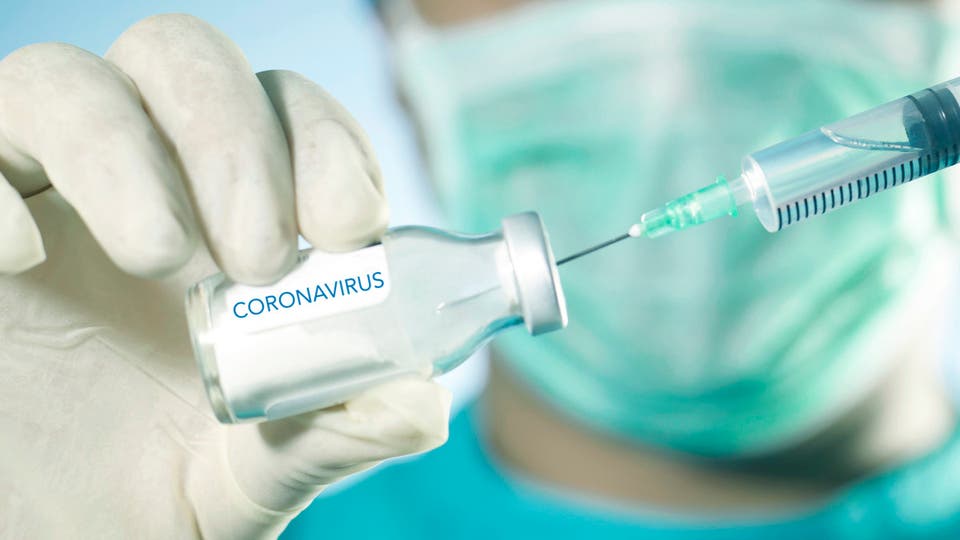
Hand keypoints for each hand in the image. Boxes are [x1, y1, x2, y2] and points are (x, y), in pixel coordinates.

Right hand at [0, 14, 450, 538]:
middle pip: (185, 57)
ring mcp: (40, 188)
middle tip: (261, 256)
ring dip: (124, 155)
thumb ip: (334, 434)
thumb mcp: (260, 474)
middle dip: (236, 140)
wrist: (57, 529)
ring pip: (65, 79)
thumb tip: (418, 406)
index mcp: (233, 211)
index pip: (289, 109)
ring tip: (161, 257)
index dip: (325, 140)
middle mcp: (142, 172)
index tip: (349, 226)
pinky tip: (22, 261)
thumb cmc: (165, 483)